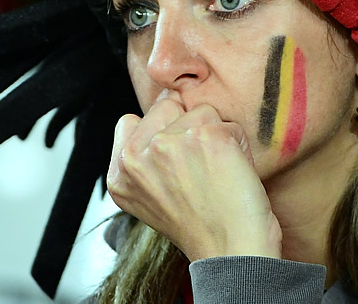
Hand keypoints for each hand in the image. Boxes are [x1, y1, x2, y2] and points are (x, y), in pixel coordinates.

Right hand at [106, 97, 281, 261]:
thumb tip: (160, 109)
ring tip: (215, 174)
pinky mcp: (204, 136)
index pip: (130, 121)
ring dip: (214, 137)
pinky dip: (238, 145)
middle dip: (186, 128)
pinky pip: (228, 123)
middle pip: (167, 106)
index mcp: (119, 173)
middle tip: (197, 170)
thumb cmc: (201, 226)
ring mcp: (168, 143)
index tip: (175, 161)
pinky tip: (232, 173)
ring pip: (200, 111)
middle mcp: (137, 156)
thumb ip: (144, 157)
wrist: (232, 251)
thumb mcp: (151, 196)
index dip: (158, 132)